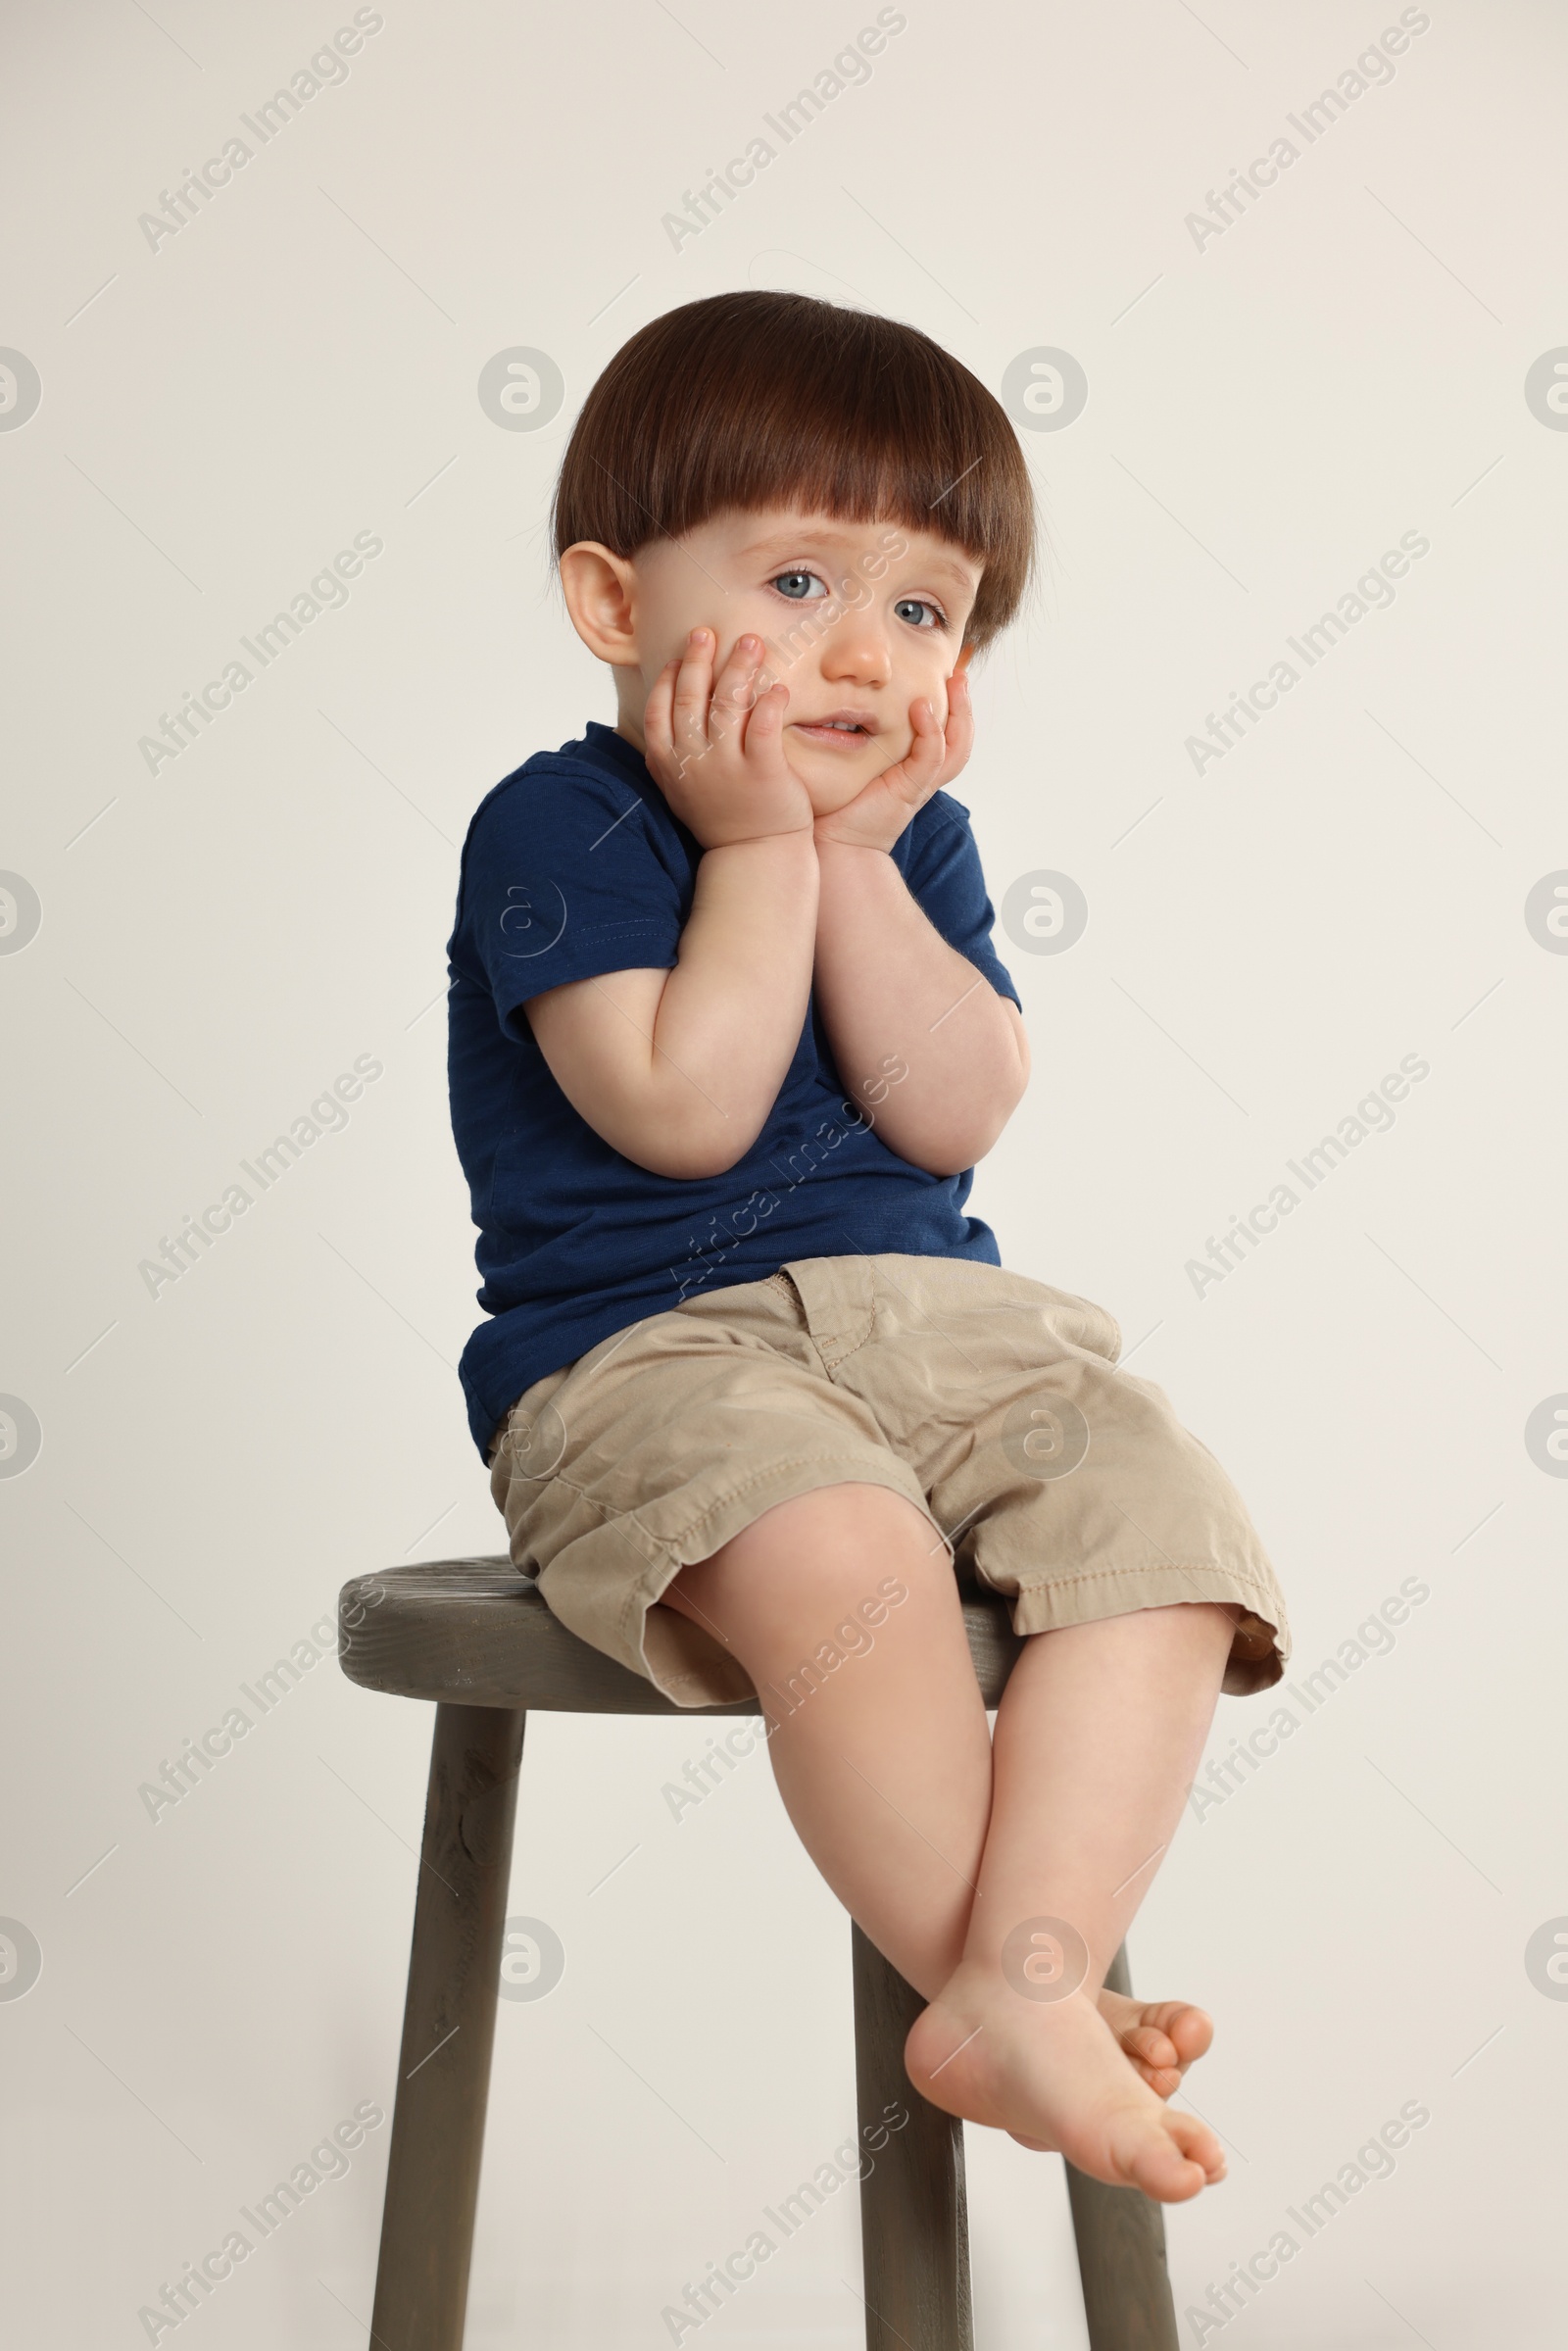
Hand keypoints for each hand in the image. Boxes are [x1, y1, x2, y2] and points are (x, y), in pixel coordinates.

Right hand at [644, 628, 815, 849]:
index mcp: (669, 764)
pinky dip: (770, 702)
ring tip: (751, 642)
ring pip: (727, 704)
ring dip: (738, 667)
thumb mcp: (682, 789)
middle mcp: (694, 761)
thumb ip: (672, 753)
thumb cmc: (722, 819)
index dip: (668, 679)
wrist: (754, 856)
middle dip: (697, 659)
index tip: (678, 657)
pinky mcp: (763, 772)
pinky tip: (778, 686)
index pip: (659, 709)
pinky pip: (765, 725)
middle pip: (691, 697)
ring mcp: (727, 767)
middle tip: (707, 632)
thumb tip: (667, 712)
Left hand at [812, 666, 974, 854]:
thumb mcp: (852, 765)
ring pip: (956, 747)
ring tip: (955, 683)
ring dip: (959, 713)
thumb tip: (840, 706)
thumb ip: (855, 738)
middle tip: (960, 674)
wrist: (834, 846)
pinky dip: (931, 731)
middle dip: (965, 706)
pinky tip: (921, 707)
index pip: (946, 736)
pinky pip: (931, 757)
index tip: (947, 677)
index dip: (952, 709)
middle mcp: (924, 777)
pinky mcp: (911, 791)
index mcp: (914, 771)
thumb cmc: (838, 807)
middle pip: (961, 740)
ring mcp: (920, 785)